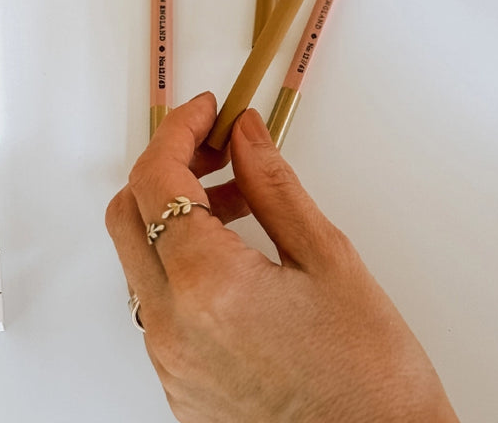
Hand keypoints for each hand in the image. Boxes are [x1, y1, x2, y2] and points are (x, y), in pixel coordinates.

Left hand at [106, 94, 458, 422]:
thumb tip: (243, 133)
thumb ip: (273, 185)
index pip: (157, 178)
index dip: (178, 131)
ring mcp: (168, 361)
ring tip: (241, 202)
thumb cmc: (369, 379)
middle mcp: (171, 327)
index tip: (206, 111)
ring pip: (139, 259)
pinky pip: (157, 304)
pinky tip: (233, 257)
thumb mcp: (328, 259)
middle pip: (128, 214)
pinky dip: (180, 263)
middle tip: (216, 149)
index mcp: (207, 285)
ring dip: (174, 215)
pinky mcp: (178, 386)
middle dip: (166, 167)